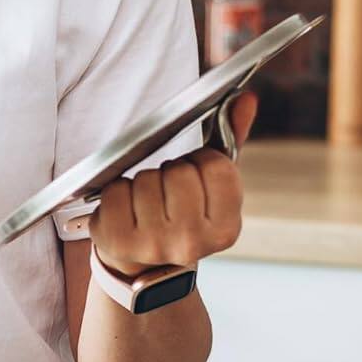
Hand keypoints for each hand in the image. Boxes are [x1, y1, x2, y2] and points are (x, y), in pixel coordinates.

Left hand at [89, 90, 258, 277]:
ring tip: (146, 202)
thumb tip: (245, 98)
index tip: (194, 174)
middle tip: (166, 192)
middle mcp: (193, 243)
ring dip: (142, 181)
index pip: (217, 167)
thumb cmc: (179, 212)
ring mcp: (154, 246)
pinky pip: (115, 191)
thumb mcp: (210, 183)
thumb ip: (231, 138)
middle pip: (179, 172)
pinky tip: (124, 208)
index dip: (201, 160)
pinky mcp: (118, 242)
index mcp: (225, 230)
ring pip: (145, 179)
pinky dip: (116, 191)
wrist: (142, 262)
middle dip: (170, 171)